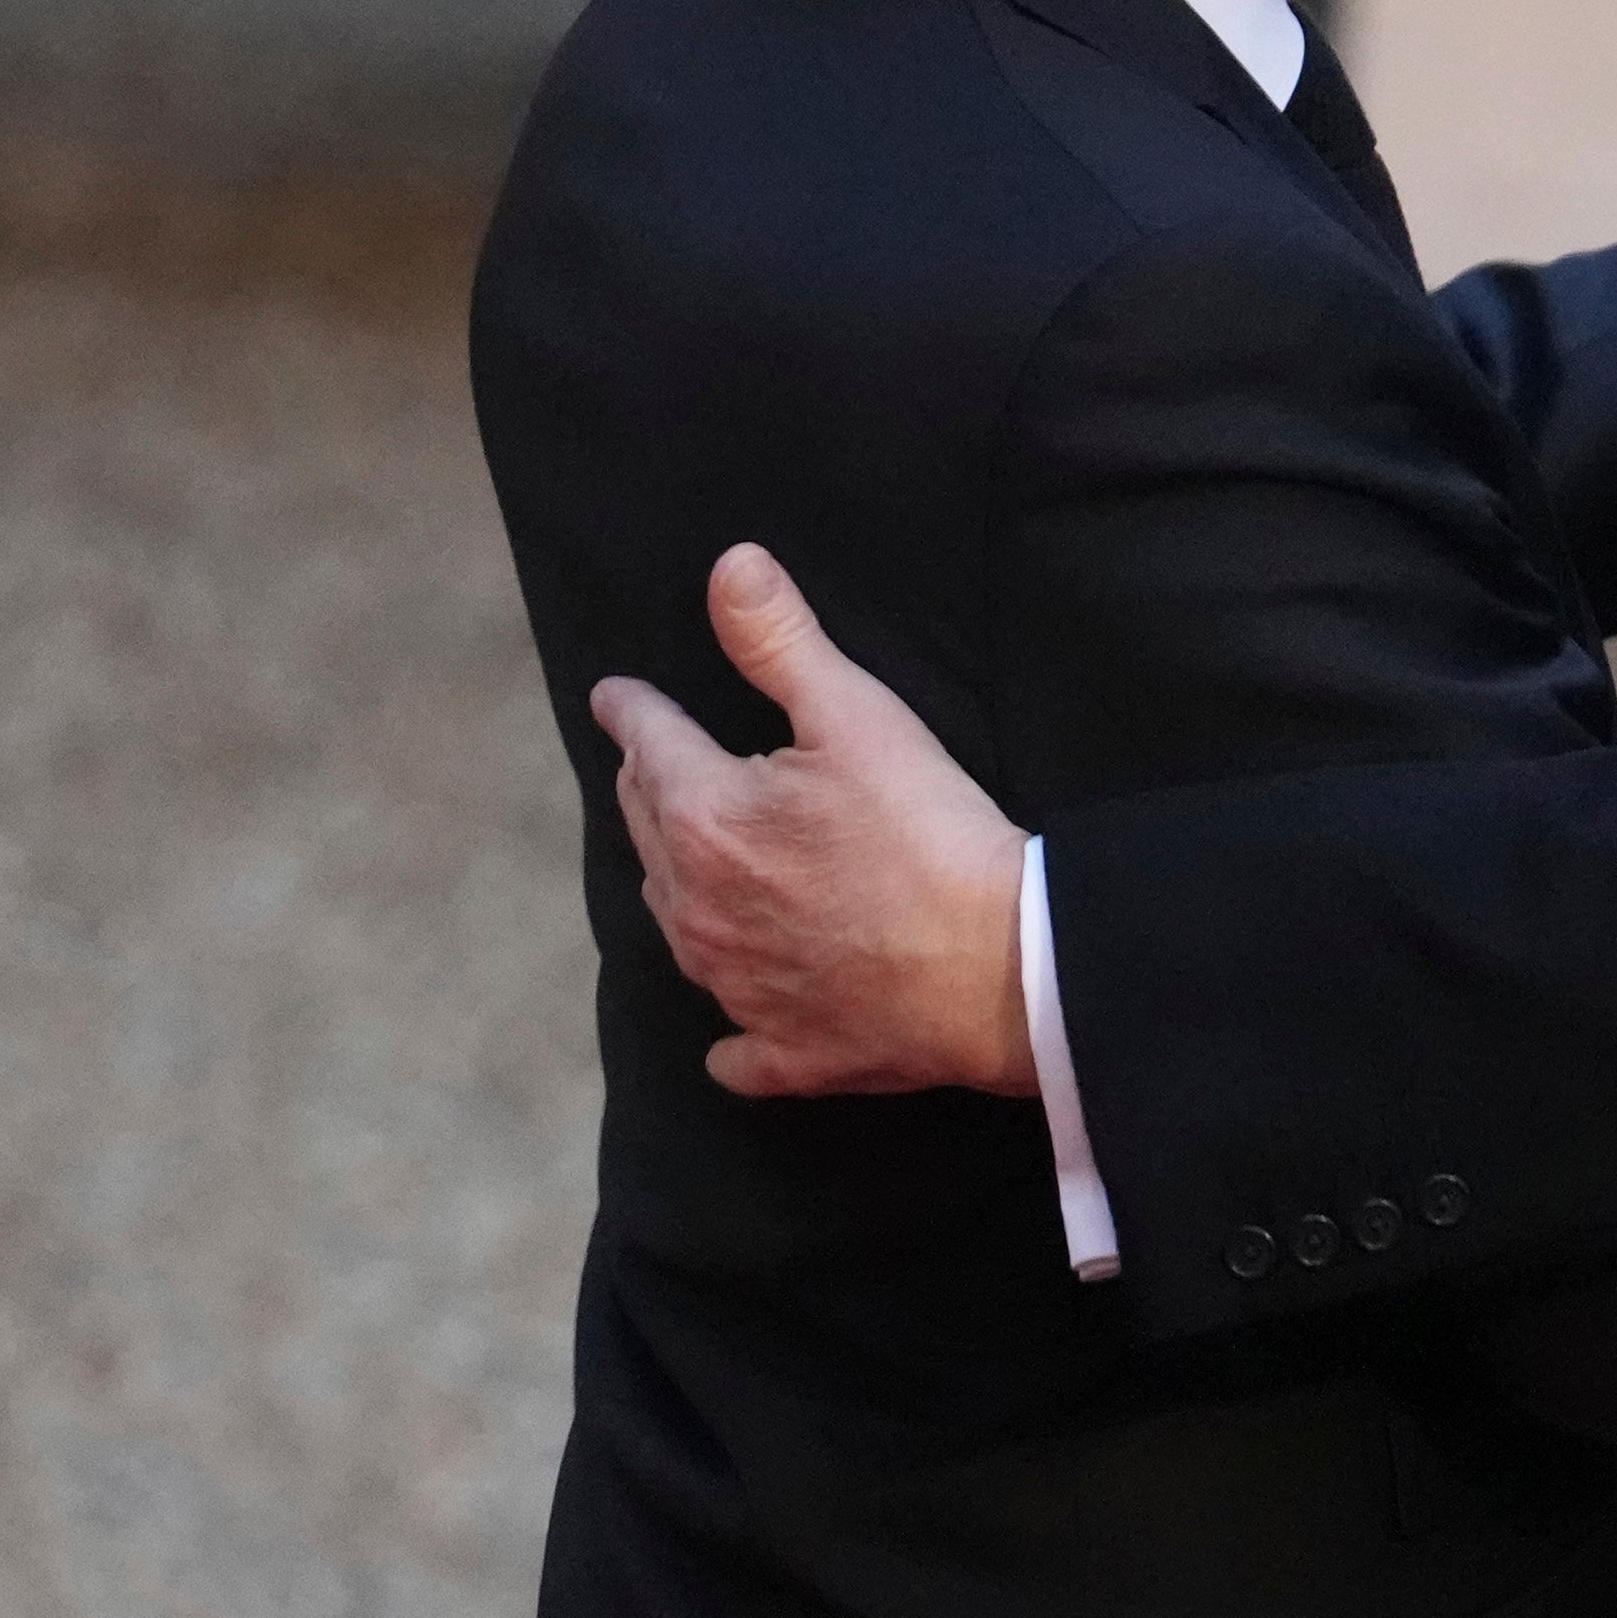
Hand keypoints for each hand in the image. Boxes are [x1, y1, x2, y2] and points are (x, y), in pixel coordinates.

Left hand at [589, 543, 1035, 1098]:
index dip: (632, 710)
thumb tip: (729, 568)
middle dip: (649, 788)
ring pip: (676, 924)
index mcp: (703, 819)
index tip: (616, 696)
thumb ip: (781, 639)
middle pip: (648, 832)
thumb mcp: (857, 714)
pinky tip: (737, 1023)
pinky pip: (733, 1043)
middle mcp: (695, 908)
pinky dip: (732, 1025)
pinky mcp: (780, 1049)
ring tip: (693, 861)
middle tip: (658, 763)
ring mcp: (732, 988)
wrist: (1000, 967)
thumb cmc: (928, 834)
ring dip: (679, 883)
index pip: (647, 744)